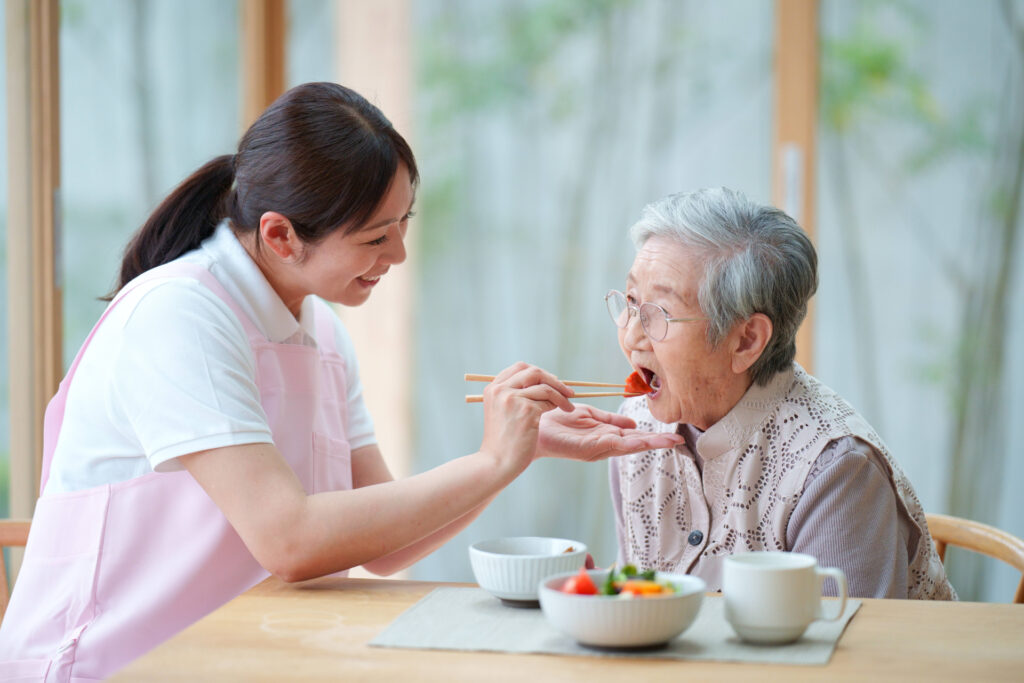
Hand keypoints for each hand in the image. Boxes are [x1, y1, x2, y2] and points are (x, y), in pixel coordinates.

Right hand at [478, 362, 573, 474]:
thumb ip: (514, 395)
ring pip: (545, 386)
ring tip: (569, 406)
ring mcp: (512, 398)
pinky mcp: (525, 410)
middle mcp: (500, 390)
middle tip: (567, 391)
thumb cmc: (503, 442)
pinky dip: (559, 405)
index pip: (519, 368)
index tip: (551, 382)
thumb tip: (544, 382)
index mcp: (493, 388)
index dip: (539, 373)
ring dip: (561, 395)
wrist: (497, 462)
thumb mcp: (502, 412)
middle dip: (553, 380)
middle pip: (533, 371)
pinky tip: (563, 411)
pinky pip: (549, 401)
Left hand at [535, 403, 683, 461]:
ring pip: (628, 446)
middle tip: (679, 441)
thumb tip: (633, 424)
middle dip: (658, 443)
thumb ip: (610, 420)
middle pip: (636, 444)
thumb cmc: (558, 420)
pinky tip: (641, 440)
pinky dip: (627, 443)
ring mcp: (597, 448)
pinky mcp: (587, 449)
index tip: (675, 436)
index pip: (634, 436)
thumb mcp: (589, 416)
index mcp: (606, 436)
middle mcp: (604, 445)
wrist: (534, 425)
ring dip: (648, 444)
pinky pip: (610, 445)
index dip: (654, 436)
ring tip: (668, 442)